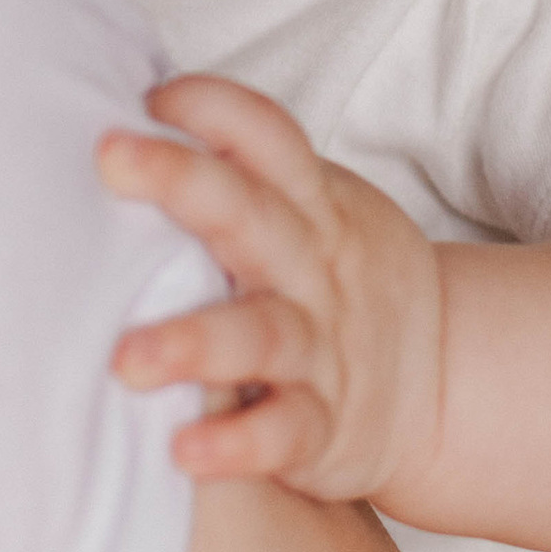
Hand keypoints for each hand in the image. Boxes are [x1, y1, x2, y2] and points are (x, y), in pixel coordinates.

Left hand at [99, 76, 446, 505]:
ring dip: (194, 341)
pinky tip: (185, 453)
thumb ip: (237, 174)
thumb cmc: (333, 278)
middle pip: (251, 212)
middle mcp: (313, 267)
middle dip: (181, 180)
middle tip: (109, 157)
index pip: (268, 135)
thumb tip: (118, 117)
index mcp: (309, 204)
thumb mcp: (312, 209)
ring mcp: (321, 348)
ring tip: (127, 359)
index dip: (214, 106)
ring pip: (261, 334)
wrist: (440, 380)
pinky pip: (282, 434)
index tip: (146, 98)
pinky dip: (237, 444)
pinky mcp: (323, 426)